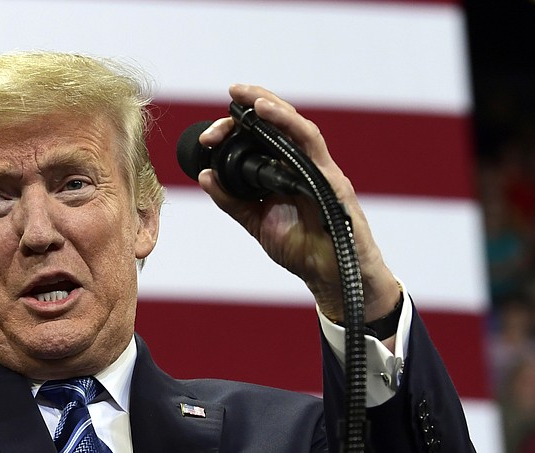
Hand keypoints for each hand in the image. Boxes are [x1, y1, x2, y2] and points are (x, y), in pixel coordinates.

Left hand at [197, 85, 399, 322]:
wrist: (330, 276)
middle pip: (278, 122)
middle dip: (251, 105)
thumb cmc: (301, 248)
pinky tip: (268, 113)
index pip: (260, 137)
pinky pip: (310, 143)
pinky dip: (289, 124)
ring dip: (270, 106)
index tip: (208, 136)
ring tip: (246, 95)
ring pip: (295, 124)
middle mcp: (301, 163)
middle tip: (229, 96)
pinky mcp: (331, 177)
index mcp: (283, 171)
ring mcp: (318, 168)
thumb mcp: (256, 221)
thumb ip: (231, 200)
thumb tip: (204, 175)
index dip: (235, 128)